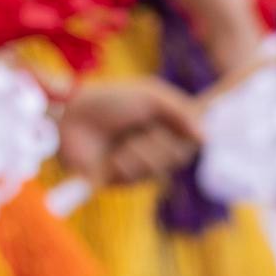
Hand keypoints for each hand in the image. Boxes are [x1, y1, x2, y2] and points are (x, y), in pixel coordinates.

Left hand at [56, 79, 203, 188]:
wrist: (69, 114)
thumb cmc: (108, 100)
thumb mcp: (150, 95)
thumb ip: (181, 112)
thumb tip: (206, 138)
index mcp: (164, 125)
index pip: (193, 139)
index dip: (191, 136)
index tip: (188, 130)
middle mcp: (154, 146)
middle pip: (179, 156)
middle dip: (160, 142)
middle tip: (141, 128)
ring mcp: (137, 165)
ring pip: (158, 169)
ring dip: (140, 153)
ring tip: (122, 143)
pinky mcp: (118, 180)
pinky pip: (135, 180)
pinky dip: (125, 167)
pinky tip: (112, 159)